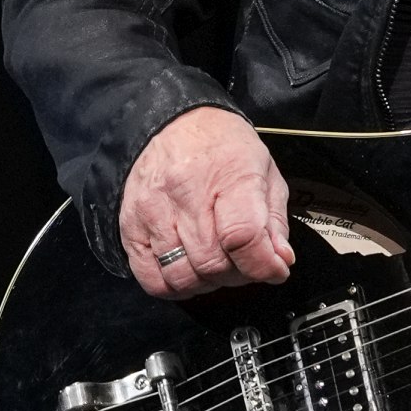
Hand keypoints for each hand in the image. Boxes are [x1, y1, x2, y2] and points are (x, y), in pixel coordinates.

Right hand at [119, 106, 295, 298]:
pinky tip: (190, 270)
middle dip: (238, 275)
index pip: (243, 236)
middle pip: (213, 263)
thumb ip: (274, 220)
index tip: (274, 269)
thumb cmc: (223, 147)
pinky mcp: (130, 227)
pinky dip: (175, 287)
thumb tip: (280, 261)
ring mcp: (153, 212)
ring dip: (207, 283)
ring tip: (218, 266)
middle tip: (245, 264)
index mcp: (230, 175)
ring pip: (182, 276)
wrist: (173, 123)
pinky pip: (151, 278)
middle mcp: (187, 194)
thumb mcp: (264, 170)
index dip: (262, 264)